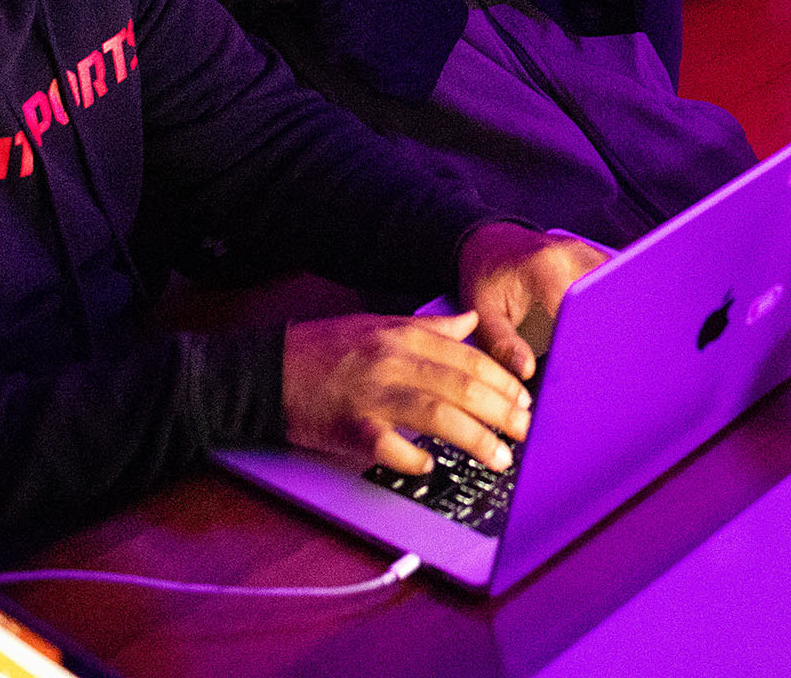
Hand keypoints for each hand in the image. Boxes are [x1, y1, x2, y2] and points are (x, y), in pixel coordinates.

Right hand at [281, 311, 532, 474]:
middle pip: (461, 385)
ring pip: (437, 414)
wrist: (264, 371)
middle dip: (501, 410)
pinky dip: (413, 458)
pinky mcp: (347, 427)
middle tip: (526, 430)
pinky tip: (431, 467)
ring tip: (500, 457)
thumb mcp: (378, 325)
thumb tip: (471, 323)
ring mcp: (370, 395)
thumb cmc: (324, 350)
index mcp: (401, 335)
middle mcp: (391, 361)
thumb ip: (429, 328)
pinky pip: (388, 446)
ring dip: (475, 438)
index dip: (502, 380)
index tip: (525, 399)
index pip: (467, 357)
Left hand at [459, 223, 605, 381]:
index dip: (581, 334)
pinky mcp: (597, 256)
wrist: (493, 244)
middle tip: (597, 362)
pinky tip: (605, 328)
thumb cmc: (487, 280)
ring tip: (604, 347)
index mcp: (543, 266)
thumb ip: (502, 344)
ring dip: (612, 316)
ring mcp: (588, 251)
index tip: (579, 362)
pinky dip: (612, 304)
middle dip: (603, 328)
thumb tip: (528, 371)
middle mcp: (572, 253)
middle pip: (604, 294)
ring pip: (616, 287)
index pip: (576, 302)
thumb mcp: (484, 313)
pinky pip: (615, 282)